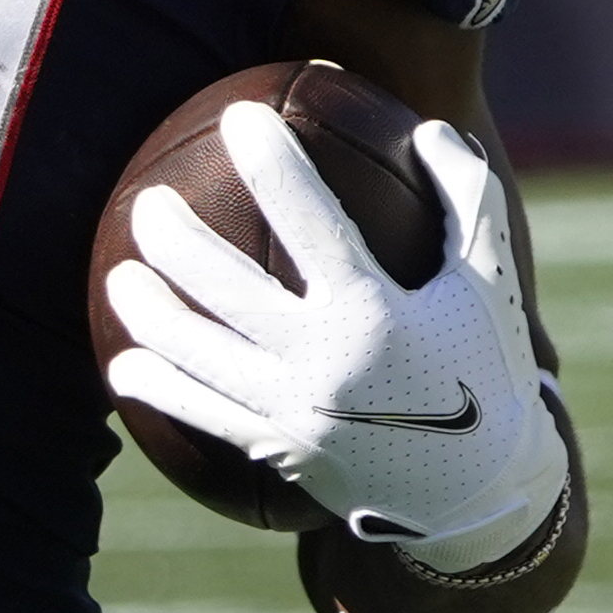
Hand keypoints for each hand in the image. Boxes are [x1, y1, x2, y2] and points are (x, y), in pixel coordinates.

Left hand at [101, 107, 569, 570]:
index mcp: (377, 314)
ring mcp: (294, 411)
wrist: (482, 495)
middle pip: (224, 288)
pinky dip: (156, 387)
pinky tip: (123, 366)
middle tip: (147, 202)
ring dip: (146, 311)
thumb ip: (467, 202)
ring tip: (121, 275)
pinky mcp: (277, 450)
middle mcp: (327, 363)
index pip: (313, 221)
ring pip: (194, 353)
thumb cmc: (484, 370)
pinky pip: (200, 414)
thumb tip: (428, 128)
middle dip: (173, 238)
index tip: (240, 117)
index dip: (274, 164)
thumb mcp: (491, 285)